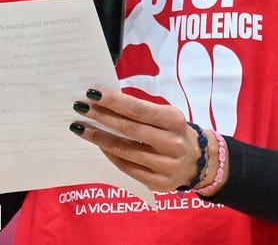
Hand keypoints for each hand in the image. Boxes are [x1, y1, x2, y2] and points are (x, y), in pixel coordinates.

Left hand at [71, 88, 227, 194]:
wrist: (198, 160)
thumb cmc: (173, 131)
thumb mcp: (166, 115)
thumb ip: (141, 110)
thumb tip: (106, 101)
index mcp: (174, 120)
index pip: (138, 109)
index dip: (114, 101)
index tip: (93, 94)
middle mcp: (172, 143)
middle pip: (129, 129)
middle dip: (101, 117)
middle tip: (80, 108)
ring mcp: (166, 165)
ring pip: (125, 151)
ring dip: (99, 138)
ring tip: (81, 128)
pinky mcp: (159, 183)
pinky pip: (127, 168)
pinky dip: (110, 156)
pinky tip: (99, 146)